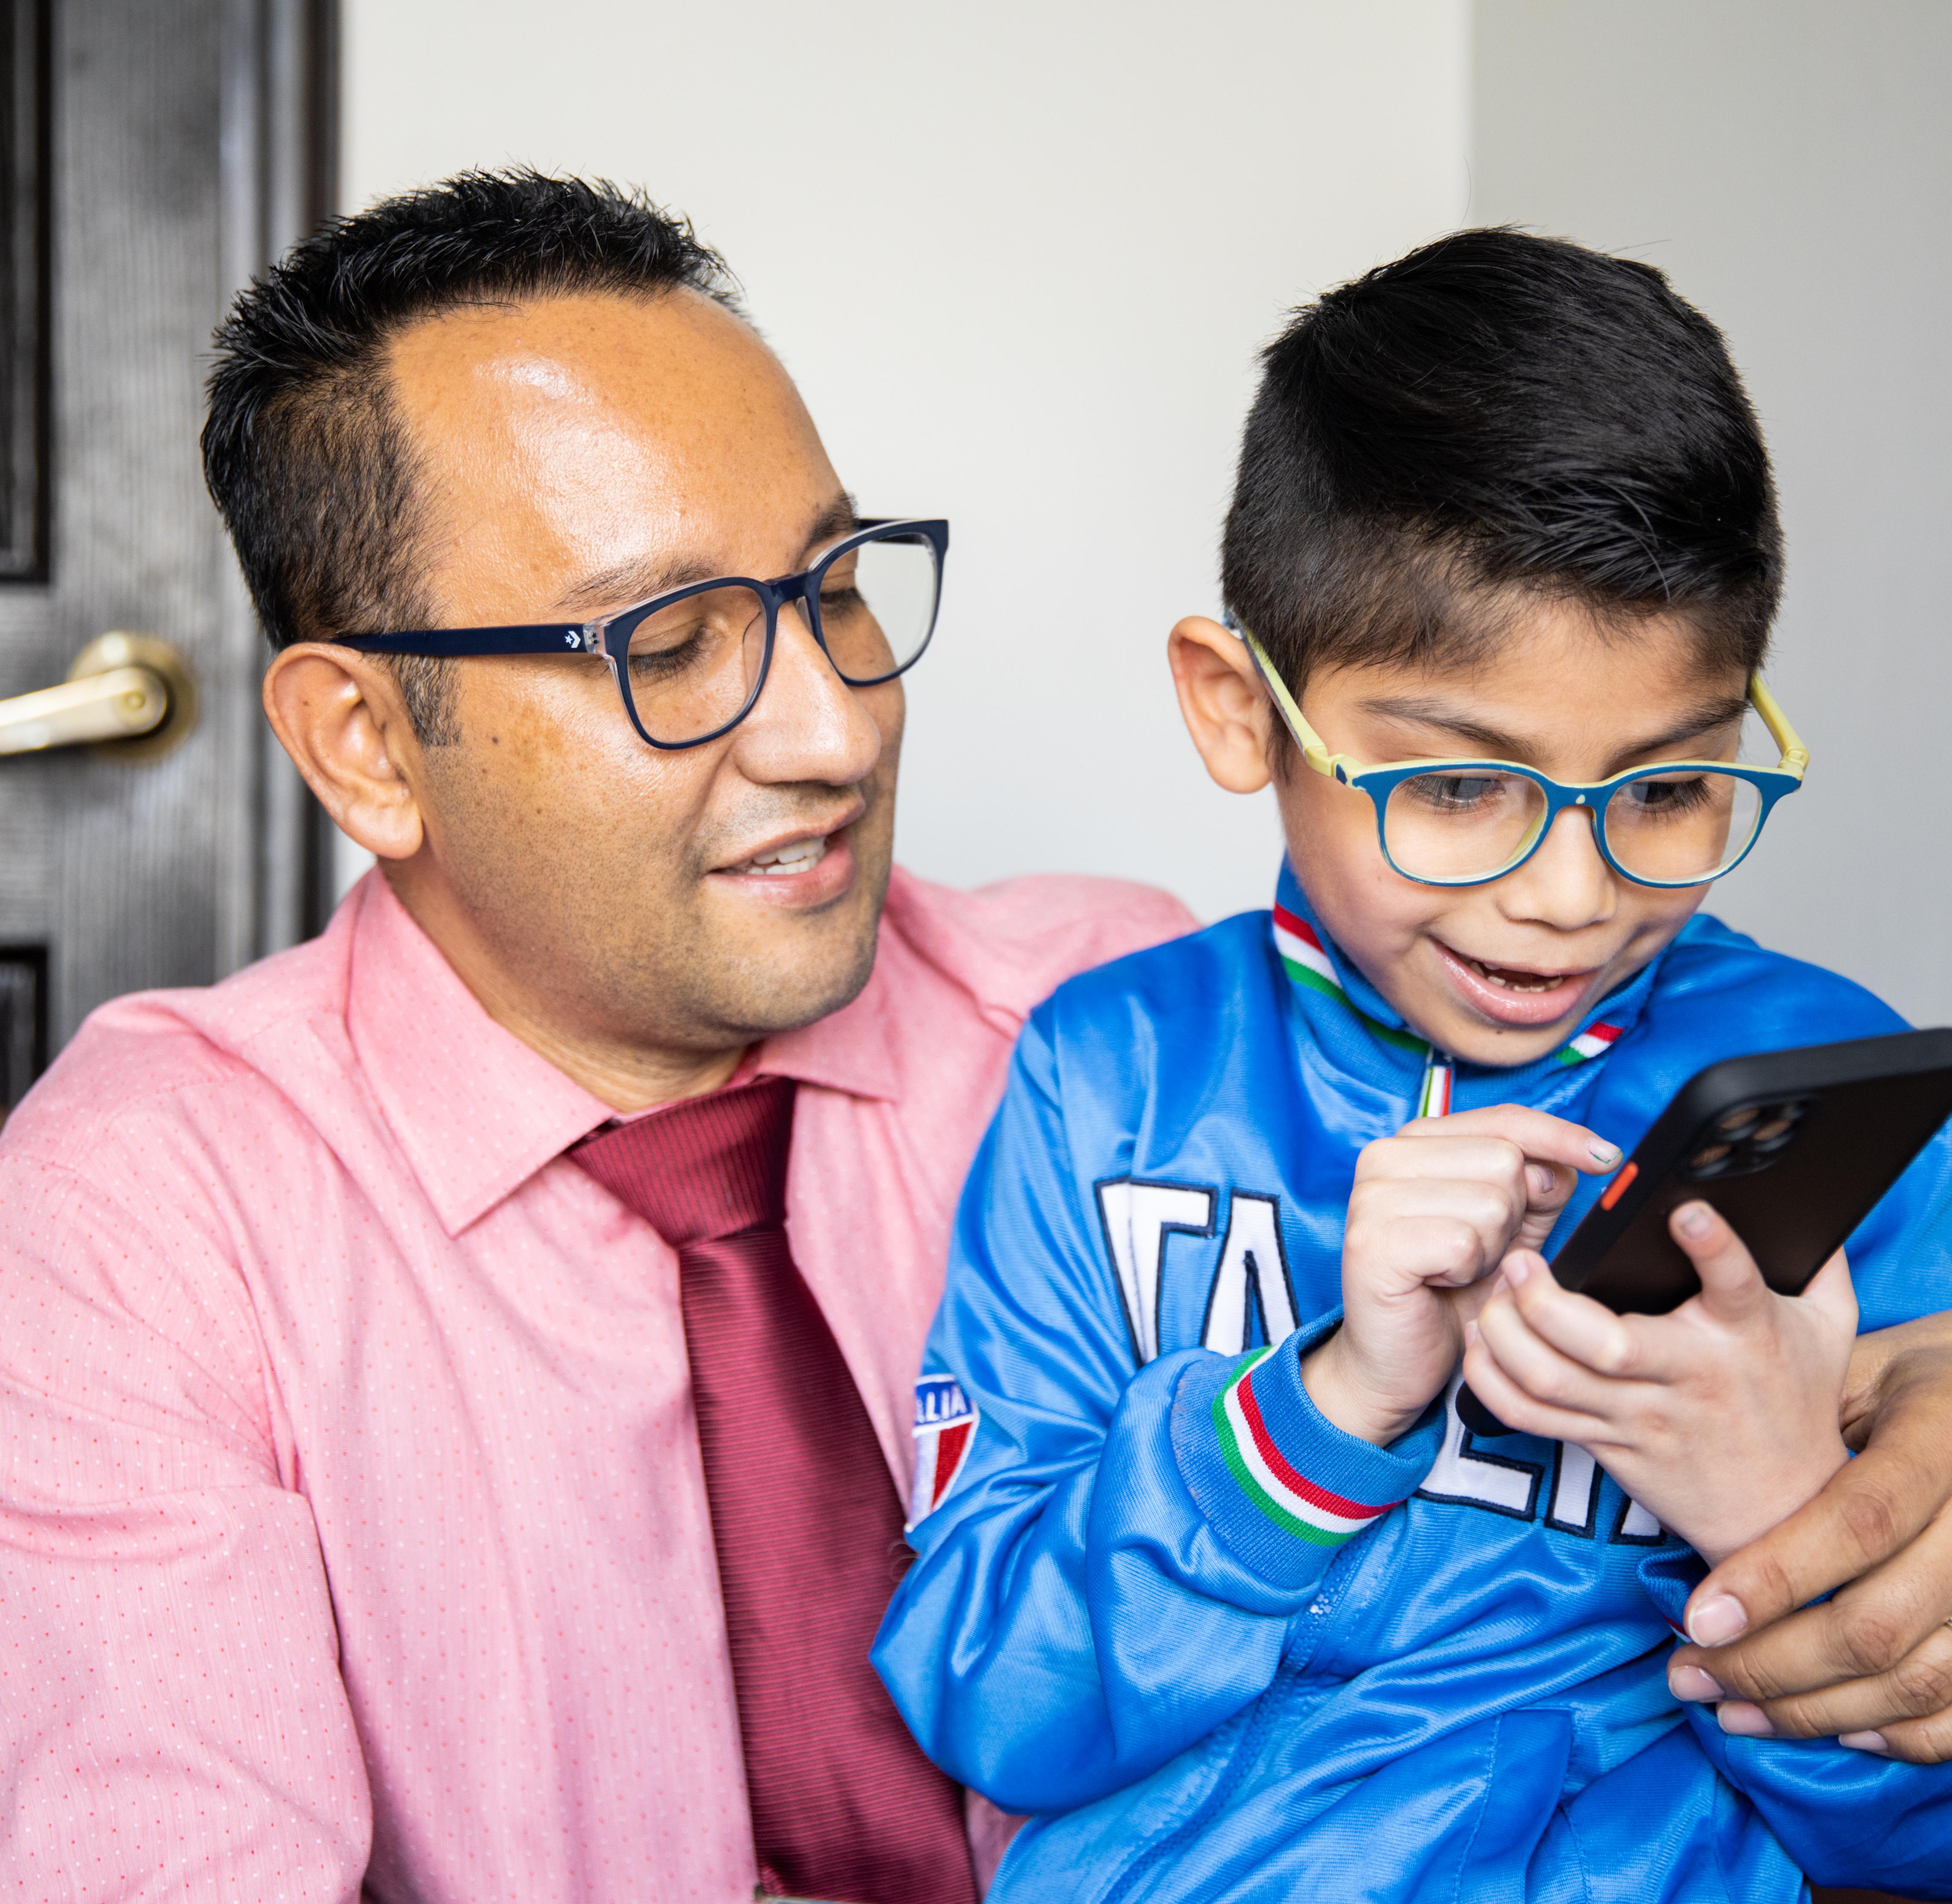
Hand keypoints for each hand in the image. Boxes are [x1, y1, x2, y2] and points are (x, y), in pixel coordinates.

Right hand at [1304, 1107, 1620, 1446]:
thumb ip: (1538, 1187)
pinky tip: (1441, 1283)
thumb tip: (1571, 1162)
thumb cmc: (1451, 1292)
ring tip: (1457, 1270)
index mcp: (1416, 1141)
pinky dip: (1466, 1273)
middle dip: (1513, 1215)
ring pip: (1490, 1201)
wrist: (1395, 1362)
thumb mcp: (1509, 1229)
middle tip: (1477, 1251)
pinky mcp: (1372, 1242)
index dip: (1561, 1137)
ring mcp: (1372, 1196)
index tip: (1607, 1158)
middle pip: (1505, 1159)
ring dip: (1490, 1249)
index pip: (1505, 1119)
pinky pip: (1462, 1243)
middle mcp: (1384, 1156)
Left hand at [1461, 1200, 1854, 1563]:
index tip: (1685, 1211)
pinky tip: (1482, 1342)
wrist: (1785, 1508)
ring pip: (1552, 1381)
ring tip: (1493, 1293)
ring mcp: (1640, 1416)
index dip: (1713, 1246)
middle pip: (1606, 1345)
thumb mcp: (1828, 1327)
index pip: (1735, 1285)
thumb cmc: (1797, 1401)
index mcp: (1745, 1333)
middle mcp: (1687, 1375)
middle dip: (1547, 1301)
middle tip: (1519, 1259)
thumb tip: (1809, 1194)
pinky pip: (1533, 1417)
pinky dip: (1493, 1381)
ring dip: (1506, 1334)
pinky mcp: (1607, 1444)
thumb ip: (1819, 1261)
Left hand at [1667, 1309, 1951, 1762]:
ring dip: (1816, 1711)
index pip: (1858, 1522)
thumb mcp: (1857, 1368)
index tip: (1696, 1617)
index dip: (1775, 1578)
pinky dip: (1898, 1733)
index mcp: (1943, 1437)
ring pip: (1918, 1679)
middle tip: (1689, 1675)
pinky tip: (1834, 1726)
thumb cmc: (1909, 1379)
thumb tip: (1700, 1489)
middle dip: (1771, 1665)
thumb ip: (1794, 1420)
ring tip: (1731, 1709)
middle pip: (1879, 1622)